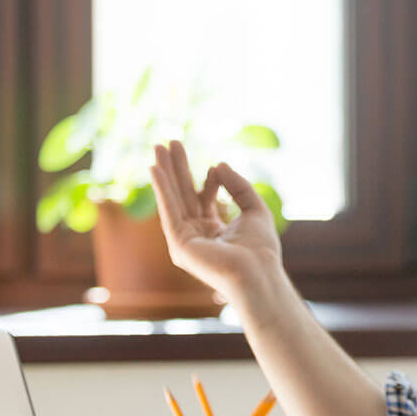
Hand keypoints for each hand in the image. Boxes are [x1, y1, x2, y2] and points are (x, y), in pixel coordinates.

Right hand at [150, 141, 283, 302]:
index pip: (204, 200)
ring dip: (165, 173)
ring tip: (158, 147)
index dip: (209, 181)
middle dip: (176, 169)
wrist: (258, 272)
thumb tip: (218, 164)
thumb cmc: (261, 248)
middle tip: (168, 143)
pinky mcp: (178, 244)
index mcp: (214, 231)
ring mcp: (185, 241)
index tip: (215, 167)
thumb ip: (238, 186)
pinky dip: (161, 190)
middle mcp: (196, 235)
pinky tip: (155, 170)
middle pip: (183, 195)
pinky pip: (168, 211)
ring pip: (174, 199)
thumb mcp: (255, 209)